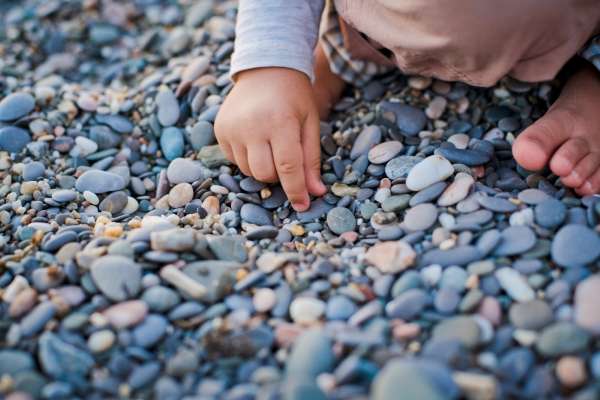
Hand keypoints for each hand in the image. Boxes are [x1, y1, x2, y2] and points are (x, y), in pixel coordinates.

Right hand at [215, 67, 326, 210]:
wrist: (265, 68)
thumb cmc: (294, 97)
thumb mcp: (310, 124)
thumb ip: (311, 160)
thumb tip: (315, 193)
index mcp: (280, 121)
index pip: (288, 167)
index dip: (296, 190)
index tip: (302, 205)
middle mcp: (252, 125)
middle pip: (264, 174)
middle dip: (278, 178)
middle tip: (286, 162)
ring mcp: (232, 128)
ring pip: (248, 170)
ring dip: (263, 168)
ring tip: (271, 147)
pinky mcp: (220, 129)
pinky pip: (234, 160)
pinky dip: (248, 158)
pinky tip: (256, 140)